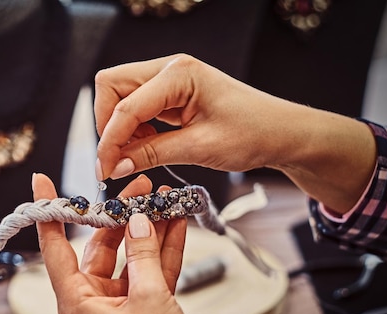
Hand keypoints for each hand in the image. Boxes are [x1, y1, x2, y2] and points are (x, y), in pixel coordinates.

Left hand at [32, 172, 212, 313]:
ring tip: (161, 197)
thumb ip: (143, 255)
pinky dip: (164, 248)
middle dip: (120, 214)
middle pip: (101, 244)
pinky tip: (176, 222)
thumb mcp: (149, 298)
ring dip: (147, 228)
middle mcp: (93, 298)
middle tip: (138, 187)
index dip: (49, 213)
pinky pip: (151, 269)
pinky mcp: (143, 305)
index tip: (42, 182)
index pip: (56, 247)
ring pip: (130, 254)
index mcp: (78, 300)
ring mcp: (119, 301)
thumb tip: (137, 220)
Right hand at [93, 53, 375, 213]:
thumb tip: (115, 165)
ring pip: (120, 96)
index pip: (125, 106)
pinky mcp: (171, 94)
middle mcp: (169, 69)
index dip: (110, 141)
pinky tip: (146, 148)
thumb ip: (152, 154)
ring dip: (119, 129)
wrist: (281, 133)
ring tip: (134, 157)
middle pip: (112, 87)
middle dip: (107, 125)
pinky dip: (133, 130)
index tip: (105, 170)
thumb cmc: (253, 133)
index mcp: (179, 74)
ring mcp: (169, 80)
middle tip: (115, 160)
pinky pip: (137, 107)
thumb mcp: (200, 148)